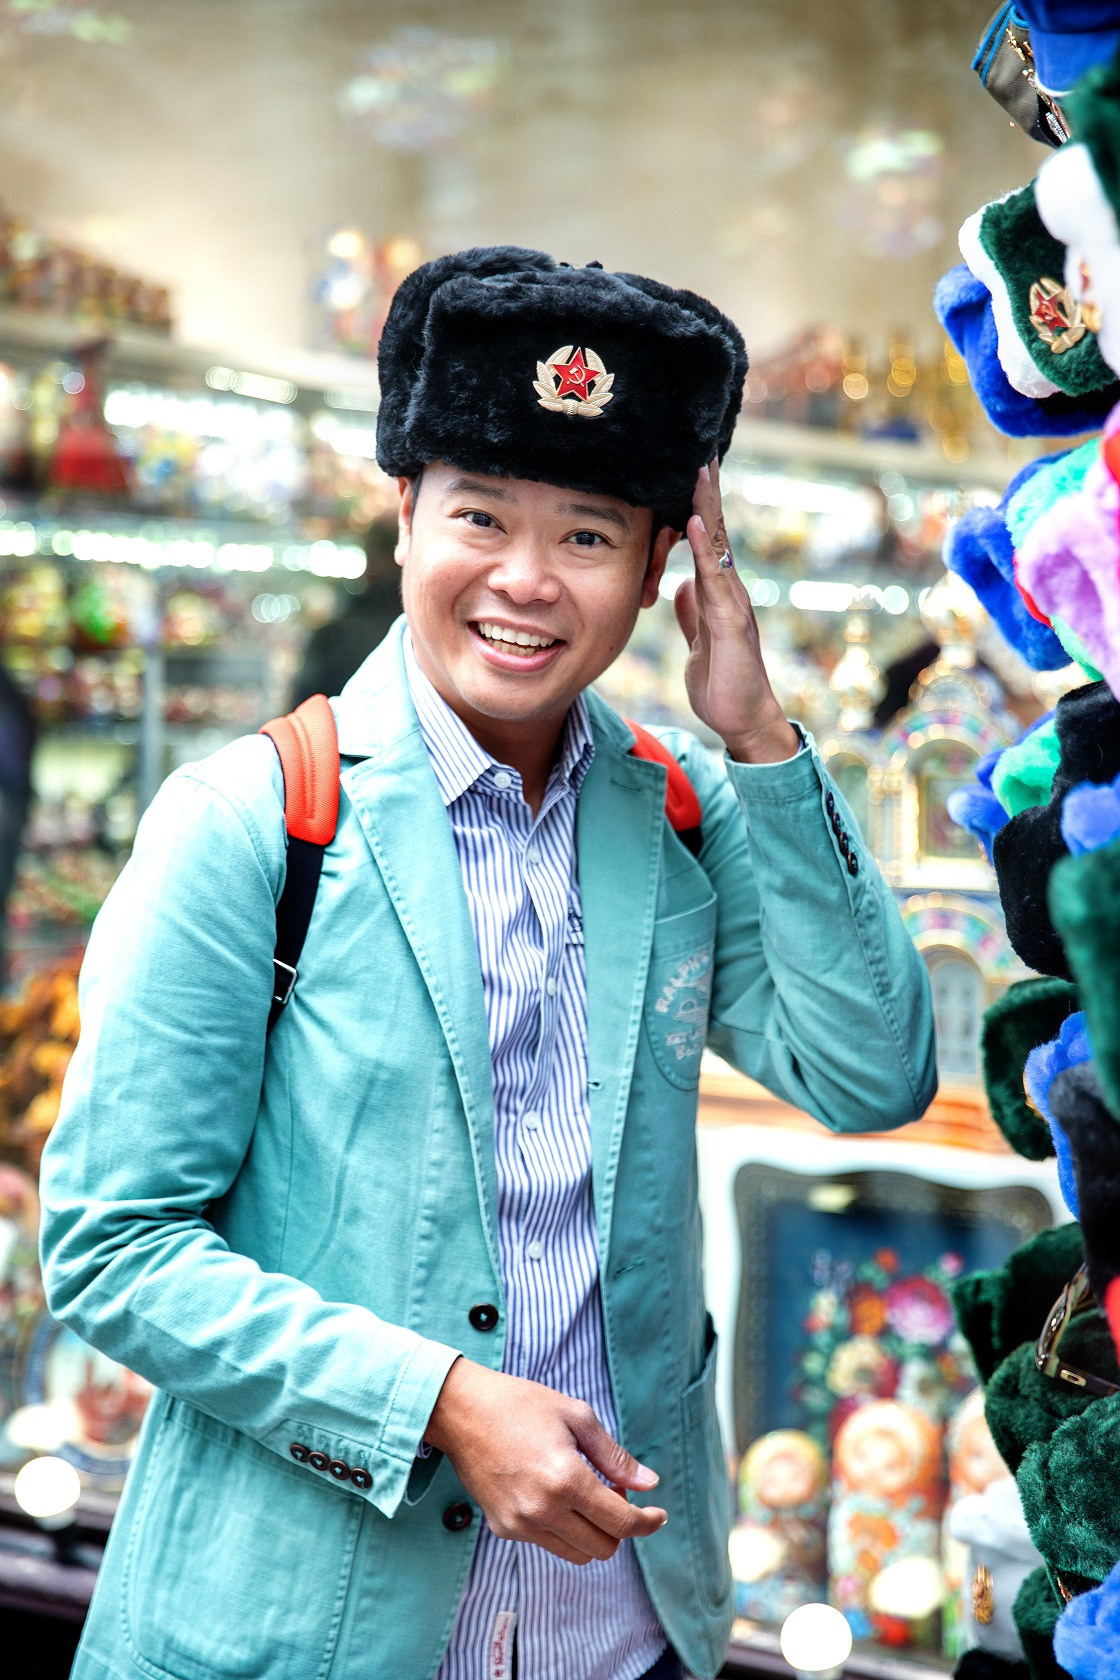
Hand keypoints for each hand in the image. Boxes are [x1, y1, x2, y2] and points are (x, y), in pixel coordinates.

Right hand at [425, 1357, 666, 1564]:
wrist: (462, 1411)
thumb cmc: (520, 1404)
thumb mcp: (576, 1416)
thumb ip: (614, 1456)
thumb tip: (649, 1484)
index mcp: (566, 1479)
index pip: (621, 1522)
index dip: (647, 1522)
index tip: (658, 1515)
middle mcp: (543, 1510)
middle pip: (603, 1547)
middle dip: (620, 1526)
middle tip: (613, 1491)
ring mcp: (521, 1524)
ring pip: (577, 1554)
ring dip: (592, 1532)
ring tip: (584, 1494)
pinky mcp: (504, 1528)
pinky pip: (548, 1543)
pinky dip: (563, 1529)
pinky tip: (555, 1495)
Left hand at [674, 459, 799, 763]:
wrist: (743, 720)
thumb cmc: (722, 685)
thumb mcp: (698, 643)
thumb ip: (693, 615)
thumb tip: (682, 589)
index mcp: (718, 595)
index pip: (707, 543)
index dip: (699, 509)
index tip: (692, 474)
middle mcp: (730, 592)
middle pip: (717, 533)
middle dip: (708, 493)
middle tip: (701, 451)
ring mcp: (733, 604)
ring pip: (719, 547)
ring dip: (708, 508)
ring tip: (700, 470)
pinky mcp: (732, 623)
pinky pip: (715, 579)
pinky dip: (705, 550)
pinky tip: (695, 523)